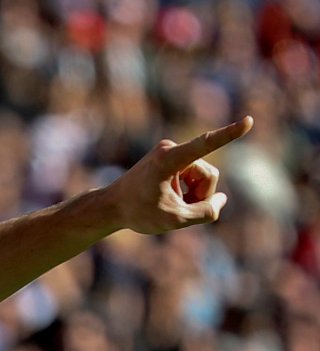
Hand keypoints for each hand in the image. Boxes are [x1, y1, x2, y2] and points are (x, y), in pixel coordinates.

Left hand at [111, 116, 253, 234]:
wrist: (111, 206)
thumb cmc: (138, 212)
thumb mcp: (174, 219)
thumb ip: (205, 212)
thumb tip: (221, 200)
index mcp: (169, 159)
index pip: (206, 144)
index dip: (229, 134)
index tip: (249, 121)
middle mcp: (171, 149)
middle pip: (209, 175)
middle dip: (200, 196)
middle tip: (176, 209)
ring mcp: (172, 152)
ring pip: (203, 177)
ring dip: (193, 195)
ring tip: (170, 203)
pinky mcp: (172, 158)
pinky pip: (194, 176)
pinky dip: (187, 192)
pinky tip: (170, 199)